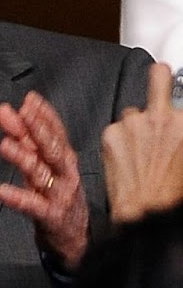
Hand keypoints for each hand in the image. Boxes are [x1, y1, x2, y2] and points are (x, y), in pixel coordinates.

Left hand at [0, 90, 89, 270]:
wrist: (75, 241)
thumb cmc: (58, 200)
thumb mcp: (45, 170)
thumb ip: (28, 144)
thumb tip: (11, 116)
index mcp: (64, 161)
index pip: (56, 133)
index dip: (44, 116)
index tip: (30, 99)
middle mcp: (65, 175)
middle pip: (52, 148)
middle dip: (38, 128)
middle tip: (22, 112)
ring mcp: (60, 196)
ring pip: (41, 174)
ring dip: (23, 158)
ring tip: (6, 144)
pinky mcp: (51, 217)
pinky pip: (33, 206)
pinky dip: (18, 198)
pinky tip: (2, 191)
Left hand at [102, 61, 182, 222]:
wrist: (146, 213)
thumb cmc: (173, 192)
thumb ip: (181, 133)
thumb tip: (178, 130)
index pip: (181, 87)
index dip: (177, 96)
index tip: (175, 94)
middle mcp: (163, 116)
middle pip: (159, 76)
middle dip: (160, 76)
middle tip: (161, 75)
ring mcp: (134, 122)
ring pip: (134, 112)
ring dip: (138, 126)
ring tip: (141, 152)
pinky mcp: (111, 132)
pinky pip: (117, 129)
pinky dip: (121, 141)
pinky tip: (128, 161)